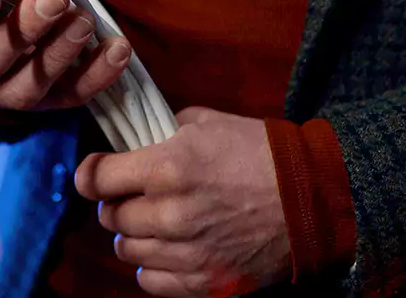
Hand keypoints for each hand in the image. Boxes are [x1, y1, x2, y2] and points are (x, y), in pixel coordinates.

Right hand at [0, 0, 132, 110]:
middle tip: (55, 0)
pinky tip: (117, 48)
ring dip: (58, 55)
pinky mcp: (45, 104)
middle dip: (23, 31)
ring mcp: (5, 92)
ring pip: (26, 88)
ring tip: (84, 21)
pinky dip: (97, 75)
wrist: (25, 14)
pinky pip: (69, 96)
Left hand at [75, 107, 291, 296]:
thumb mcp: (209, 123)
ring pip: (128, 250)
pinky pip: (150, 281)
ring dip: (136, 236)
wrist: (313, 197)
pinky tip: (168, 250)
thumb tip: (137, 142)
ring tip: (156, 224)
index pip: (96, 179)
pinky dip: (153, 267)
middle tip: (137, 197)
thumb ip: (164, 131)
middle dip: (119, 204)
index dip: (92, 174)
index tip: (97, 174)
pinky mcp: (204, 281)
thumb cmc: (262, 154)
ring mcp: (187, 253)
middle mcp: (170, 214)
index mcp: (167, 169)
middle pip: (111, 218)